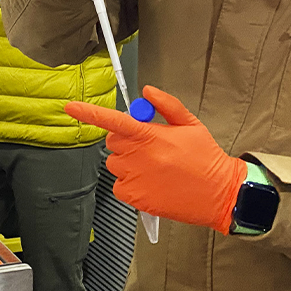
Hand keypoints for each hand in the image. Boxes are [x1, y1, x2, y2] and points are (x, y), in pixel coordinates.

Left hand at [65, 85, 246, 233]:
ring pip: (114, 164)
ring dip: (127, 162)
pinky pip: (119, 185)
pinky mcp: (135, 198)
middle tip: (149, 144)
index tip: (70, 107)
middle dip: (125, 139)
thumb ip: (166, 105)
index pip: (114, 121)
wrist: (219, 193)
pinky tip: (151, 182)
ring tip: (155, 166)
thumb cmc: (205, 158)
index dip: (89, 113)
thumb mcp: (190, 124)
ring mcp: (135, 179)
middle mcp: (139, 158)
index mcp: (151, 136)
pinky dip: (129, 182)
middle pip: (112, 141)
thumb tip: (146, 92)